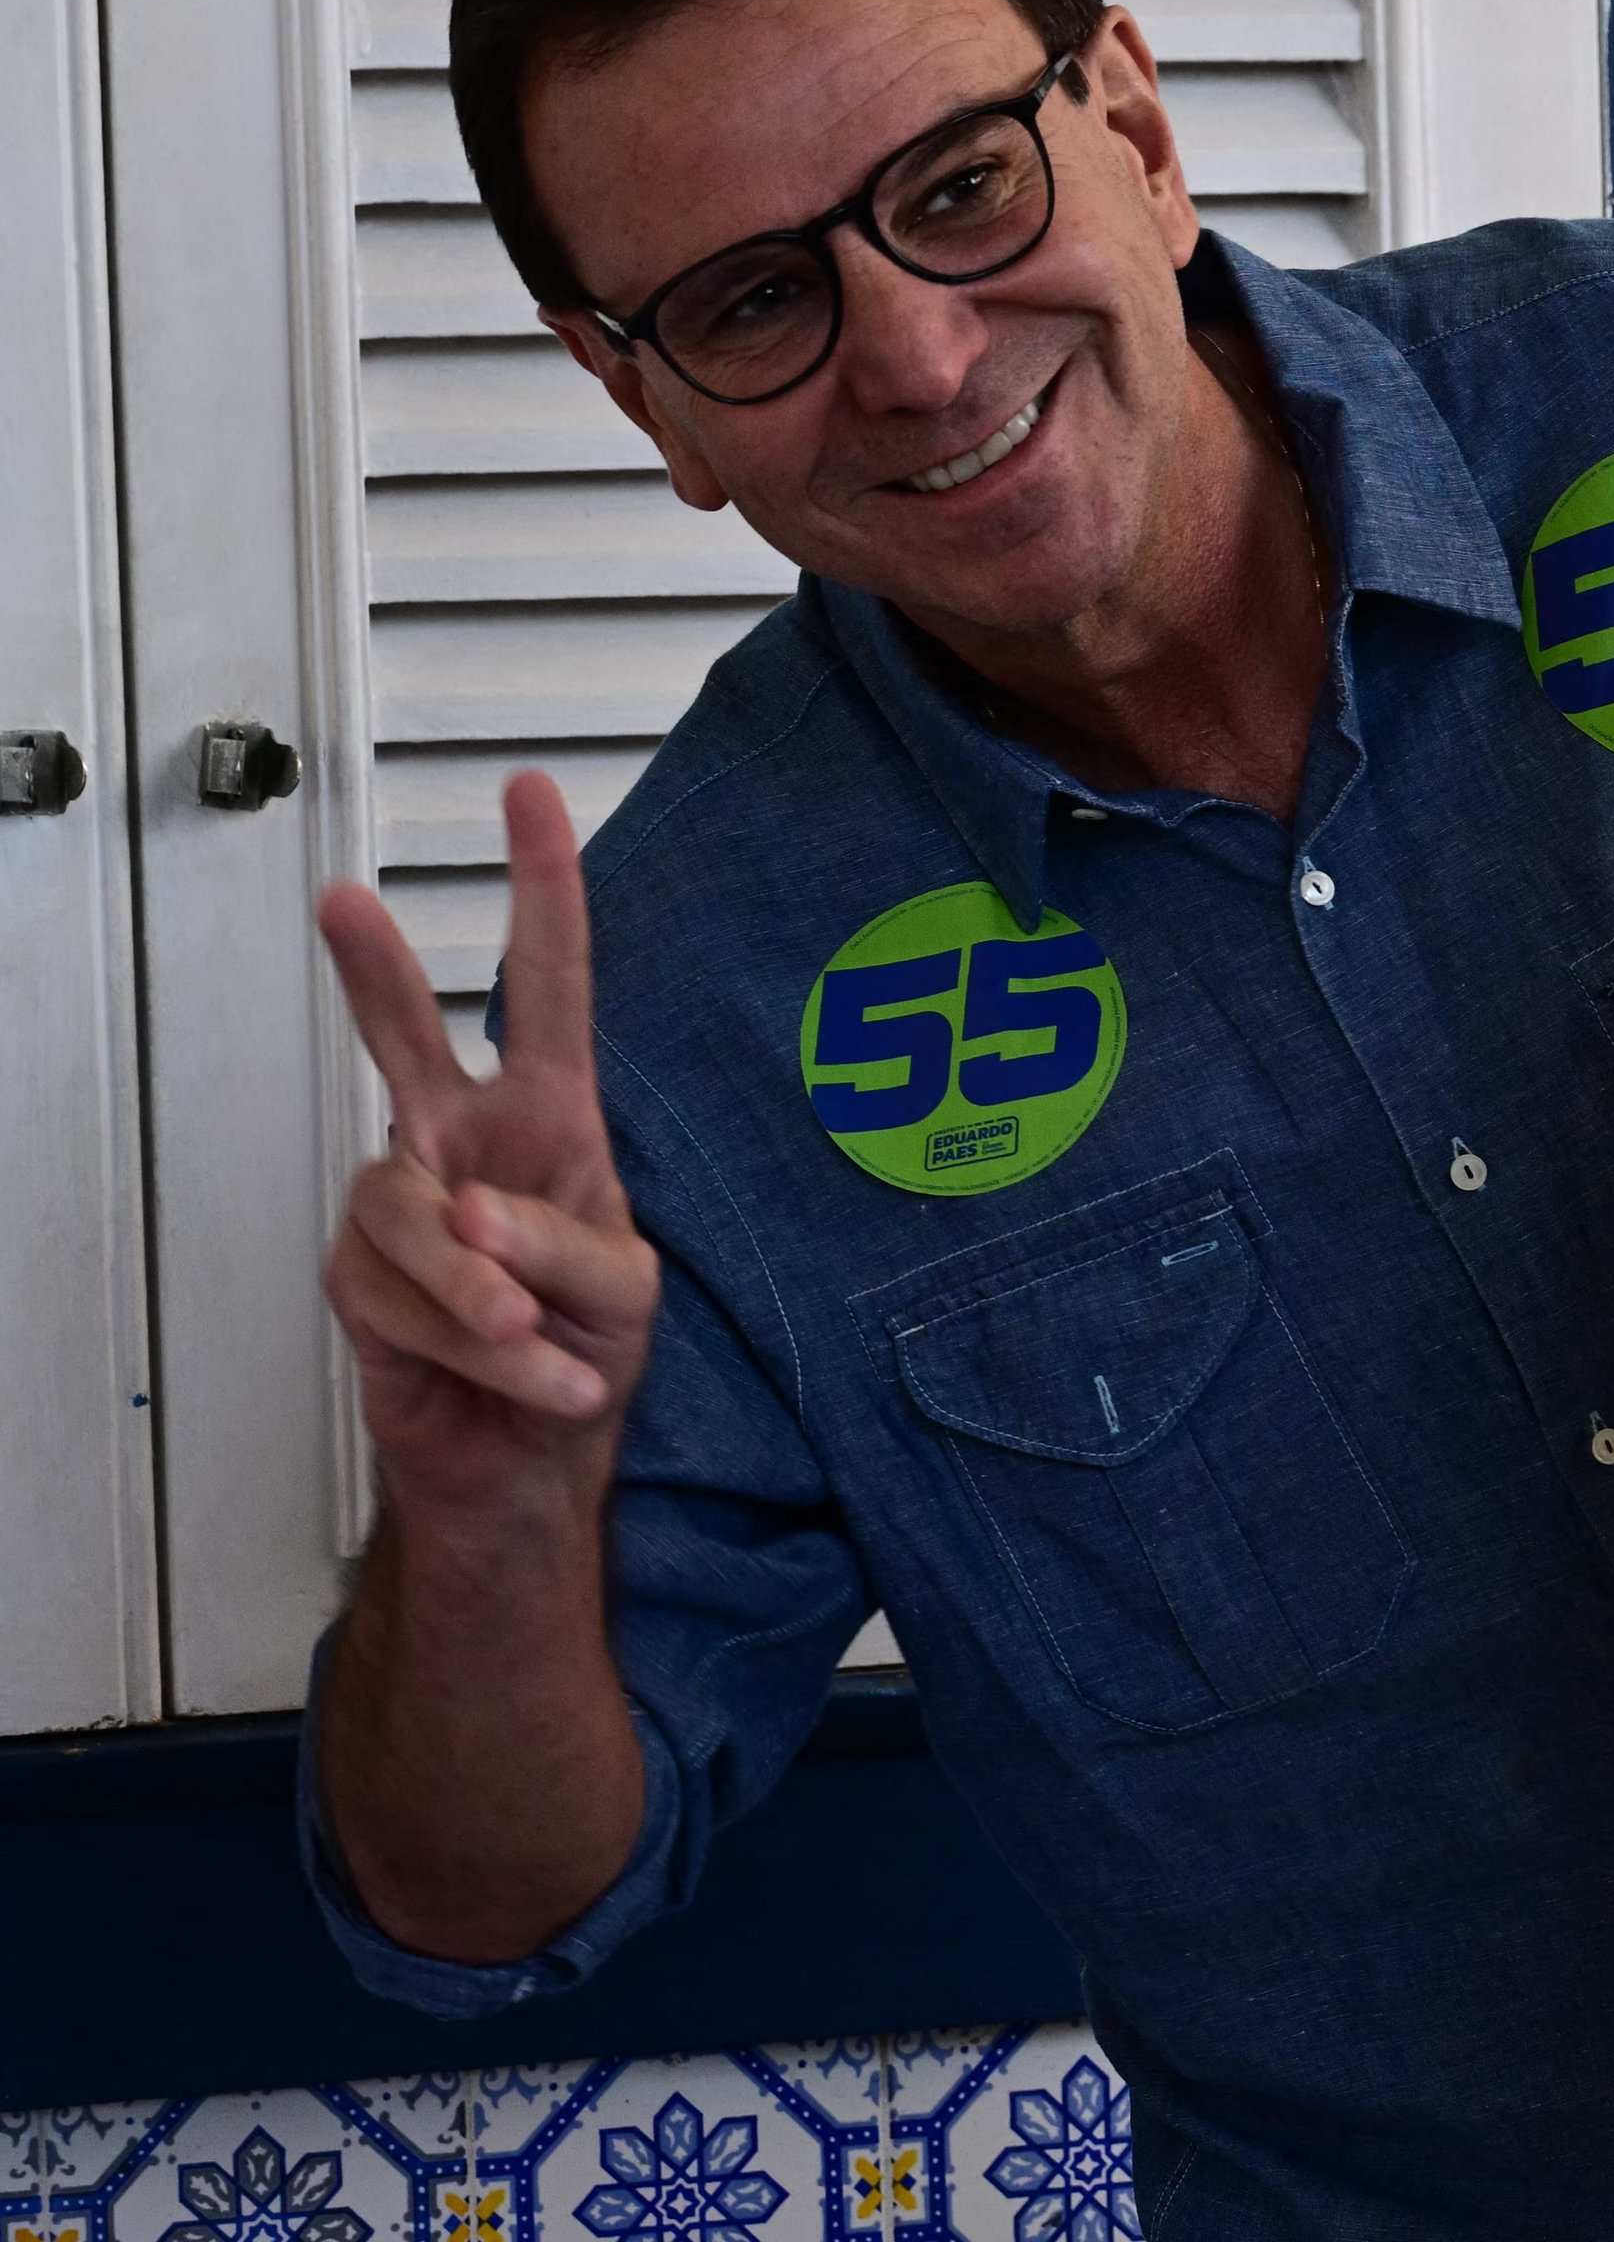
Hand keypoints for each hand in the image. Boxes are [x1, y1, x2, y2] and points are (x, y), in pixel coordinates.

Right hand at [317, 772, 658, 1521]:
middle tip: (341, 902)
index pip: (552, 988)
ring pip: (416, 1215)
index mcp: (551, 1121)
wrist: (532, 1461)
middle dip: (376, 970)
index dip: (545, 893)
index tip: (533, 797)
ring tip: (539, 1343)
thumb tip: (468, 1210)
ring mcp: (404, 1207)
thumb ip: (568, 1248)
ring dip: (486, 1295)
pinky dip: (477, 1350)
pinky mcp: (361, 1280)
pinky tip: (523, 1374)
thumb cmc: (589, 1353)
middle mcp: (466, 1144)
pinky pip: (402, 1297)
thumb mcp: (627, 1295)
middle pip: (406, 1038)